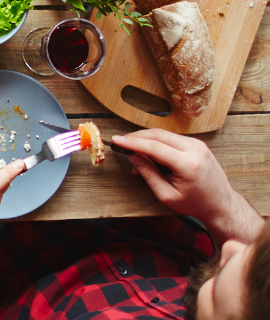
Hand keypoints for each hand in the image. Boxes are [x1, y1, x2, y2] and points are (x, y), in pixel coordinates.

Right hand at [114, 129, 261, 243]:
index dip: (132, 142)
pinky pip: (172, 137)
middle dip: (136, 137)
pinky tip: (149, 152)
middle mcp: (195, 149)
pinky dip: (157, 142)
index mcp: (188, 164)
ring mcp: (198, 144)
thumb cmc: (195, 204)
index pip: (154, 146)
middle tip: (121, 142)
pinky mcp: (198, 144)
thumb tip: (133, 157)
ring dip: (146, 139)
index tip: (116, 140)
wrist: (221, 204)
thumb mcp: (167, 195)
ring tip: (134, 153)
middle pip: (158, 135)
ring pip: (164, 134)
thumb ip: (148, 174)